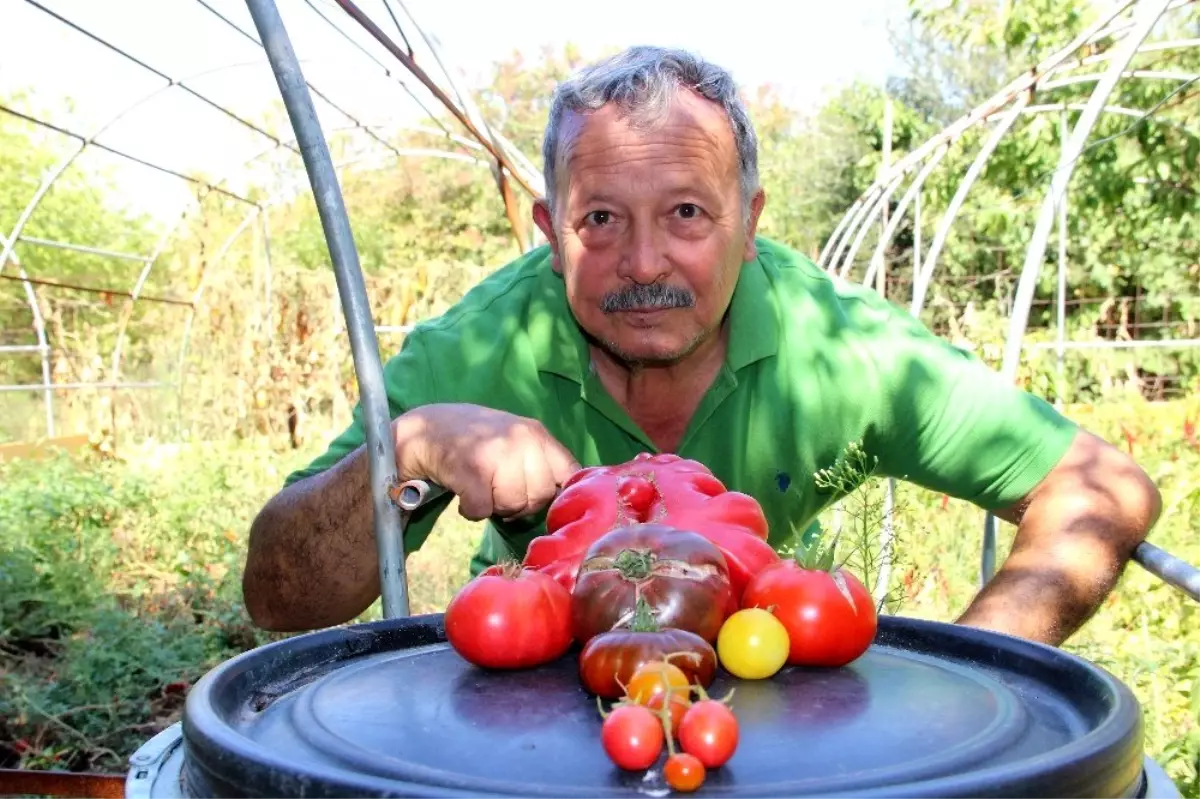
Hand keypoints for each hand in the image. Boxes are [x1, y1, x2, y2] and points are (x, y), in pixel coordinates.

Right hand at [393, 403, 580, 520]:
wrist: (427, 428)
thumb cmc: (477, 440)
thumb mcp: (517, 440)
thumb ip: (543, 463)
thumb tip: (570, 498)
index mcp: (536, 434)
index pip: (570, 473)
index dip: (559, 494)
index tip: (540, 498)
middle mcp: (521, 440)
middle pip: (540, 497)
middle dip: (520, 502)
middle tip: (498, 487)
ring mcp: (496, 454)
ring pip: (512, 506)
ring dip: (494, 506)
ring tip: (481, 486)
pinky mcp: (471, 471)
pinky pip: (482, 510)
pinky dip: (471, 510)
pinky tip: (464, 492)